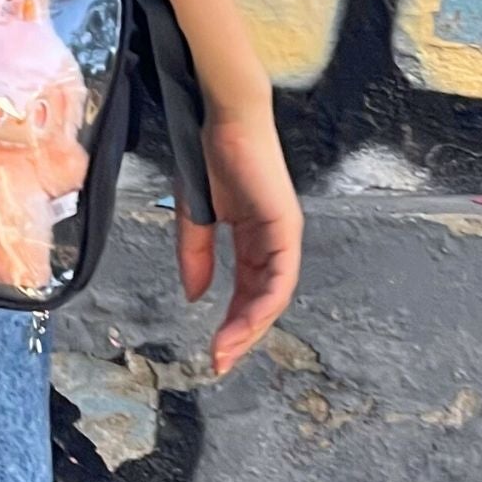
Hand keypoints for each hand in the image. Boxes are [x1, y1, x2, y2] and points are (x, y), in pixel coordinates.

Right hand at [175, 106, 302, 376]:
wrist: (223, 119)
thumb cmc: (208, 156)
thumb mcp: (195, 215)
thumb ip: (196, 255)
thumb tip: (197, 296)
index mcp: (253, 238)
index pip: (247, 290)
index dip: (230, 322)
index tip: (212, 350)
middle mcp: (274, 242)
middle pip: (263, 300)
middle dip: (241, 335)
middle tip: (220, 362)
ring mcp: (283, 236)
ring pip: (273, 296)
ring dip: (250, 327)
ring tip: (226, 350)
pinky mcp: (286, 228)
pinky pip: (279, 276)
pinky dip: (262, 303)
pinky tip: (242, 321)